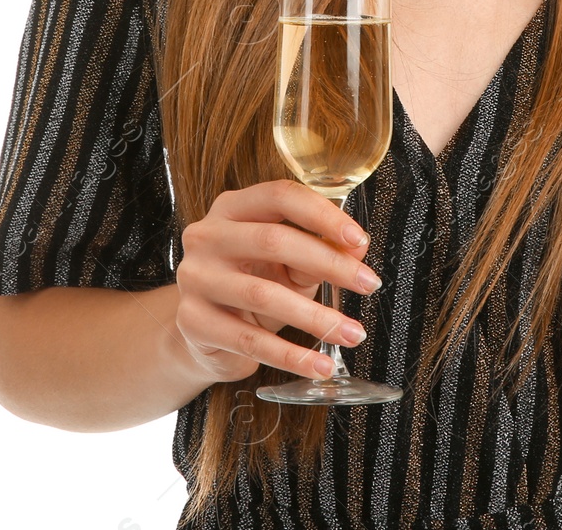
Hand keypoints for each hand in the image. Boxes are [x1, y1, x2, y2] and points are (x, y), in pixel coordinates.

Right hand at [174, 178, 380, 382]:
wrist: (206, 331)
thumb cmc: (252, 284)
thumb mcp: (287, 262)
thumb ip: (319, 249)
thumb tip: (356, 250)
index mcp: (232, 208)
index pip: (280, 197)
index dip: (323, 215)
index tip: (359, 240)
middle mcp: (207, 236)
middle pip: (273, 241)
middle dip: (330, 264)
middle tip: (368, 284)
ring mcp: (195, 278)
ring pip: (264, 294)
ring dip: (317, 317)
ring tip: (352, 332)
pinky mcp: (193, 321)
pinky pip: (250, 341)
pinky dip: (291, 356)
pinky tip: (319, 364)